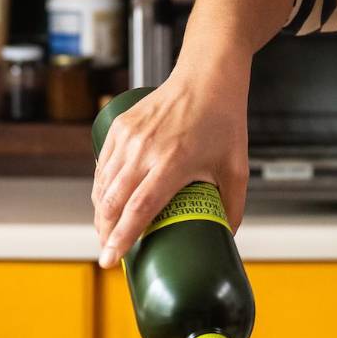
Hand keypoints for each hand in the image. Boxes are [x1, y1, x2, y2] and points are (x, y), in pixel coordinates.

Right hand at [91, 64, 249, 268]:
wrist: (207, 76)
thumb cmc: (223, 121)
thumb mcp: (236, 169)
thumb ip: (233, 207)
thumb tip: (225, 238)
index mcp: (173, 162)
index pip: (139, 210)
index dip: (121, 239)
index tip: (109, 260)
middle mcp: (145, 150)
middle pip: (112, 202)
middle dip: (104, 231)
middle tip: (107, 251)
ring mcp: (129, 136)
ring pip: (103, 185)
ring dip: (100, 212)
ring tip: (106, 230)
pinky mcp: (120, 126)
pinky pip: (103, 165)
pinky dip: (100, 188)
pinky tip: (106, 202)